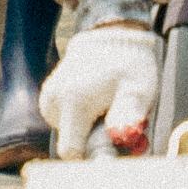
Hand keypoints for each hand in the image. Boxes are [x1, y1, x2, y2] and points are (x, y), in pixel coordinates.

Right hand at [42, 21, 162, 158]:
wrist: (112, 32)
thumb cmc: (129, 63)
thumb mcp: (138, 89)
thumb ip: (128, 115)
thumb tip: (119, 139)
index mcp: (74, 102)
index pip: (72, 152)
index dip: (92, 155)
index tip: (110, 146)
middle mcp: (54, 100)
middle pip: (70, 143)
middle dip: (92, 141)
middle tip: (114, 122)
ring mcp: (49, 96)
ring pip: (67, 133)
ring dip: (87, 129)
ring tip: (105, 108)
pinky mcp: (49, 94)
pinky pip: (63, 120)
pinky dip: (79, 119)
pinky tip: (94, 103)